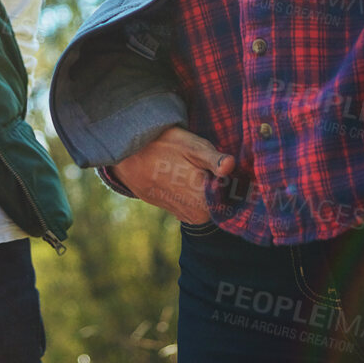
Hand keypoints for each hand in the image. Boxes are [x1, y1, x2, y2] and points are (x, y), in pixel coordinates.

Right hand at [110, 126, 234, 223]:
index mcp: (205, 203)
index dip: (237, 182)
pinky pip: (196, 204)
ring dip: (209, 188)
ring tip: (196, 168)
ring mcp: (185, 216)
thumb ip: (214, 159)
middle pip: (223, 201)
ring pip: (209, 203)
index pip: (236, 199)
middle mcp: (197, 216)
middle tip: (212, 164)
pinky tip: (187, 175)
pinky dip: (196, 192)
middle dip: (222, 185)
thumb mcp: (191, 146)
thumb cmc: (162, 146)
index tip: (229, 167)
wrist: (127, 156)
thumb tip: (231, 166)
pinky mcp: (176, 212)